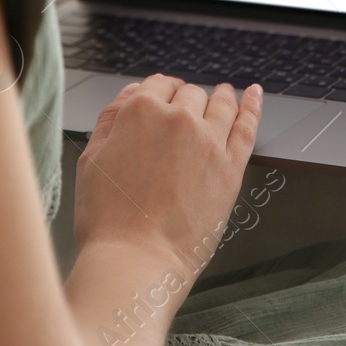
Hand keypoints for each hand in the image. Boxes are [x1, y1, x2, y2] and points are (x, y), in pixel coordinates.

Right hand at [73, 76, 261, 269]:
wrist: (136, 260)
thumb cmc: (107, 219)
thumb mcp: (92, 159)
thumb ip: (110, 119)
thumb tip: (130, 92)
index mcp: (140, 112)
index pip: (156, 85)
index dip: (160, 90)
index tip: (164, 96)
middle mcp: (178, 119)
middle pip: (189, 95)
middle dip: (186, 99)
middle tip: (186, 109)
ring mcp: (209, 142)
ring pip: (220, 104)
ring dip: (221, 95)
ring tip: (225, 92)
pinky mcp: (231, 168)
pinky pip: (247, 126)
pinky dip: (252, 106)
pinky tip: (254, 94)